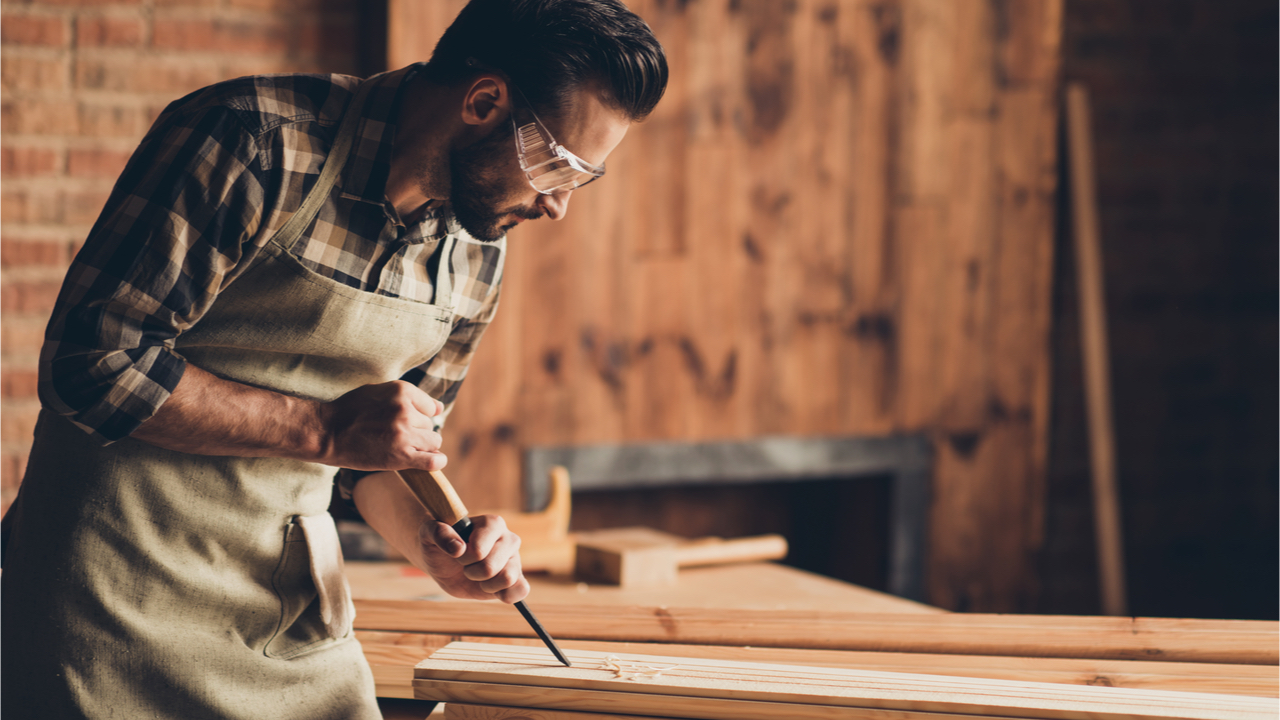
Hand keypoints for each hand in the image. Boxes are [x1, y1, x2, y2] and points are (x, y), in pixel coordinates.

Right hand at [318, 381, 446, 470]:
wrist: (327, 433)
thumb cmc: (350, 411)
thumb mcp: (378, 391)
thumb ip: (409, 397)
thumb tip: (439, 408)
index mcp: (402, 390)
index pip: (430, 408)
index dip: (419, 417)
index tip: (404, 423)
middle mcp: (406, 410)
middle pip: (430, 426)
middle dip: (418, 432)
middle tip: (395, 437)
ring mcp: (404, 433)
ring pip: (434, 442)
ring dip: (422, 446)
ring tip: (402, 447)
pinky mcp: (401, 455)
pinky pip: (433, 461)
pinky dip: (436, 462)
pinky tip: (431, 461)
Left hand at [415, 514, 529, 602]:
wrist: (444, 562)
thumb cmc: (439, 544)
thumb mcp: (429, 534)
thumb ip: (438, 533)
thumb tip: (458, 548)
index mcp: (492, 523)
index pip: (479, 550)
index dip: (463, 558)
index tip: (457, 553)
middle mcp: (508, 539)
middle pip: (491, 567)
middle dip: (471, 572)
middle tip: (466, 566)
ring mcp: (515, 559)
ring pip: (508, 578)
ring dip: (485, 585)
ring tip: (477, 577)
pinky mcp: (517, 578)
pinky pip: (522, 589)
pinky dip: (505, 595)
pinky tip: (489, 589)